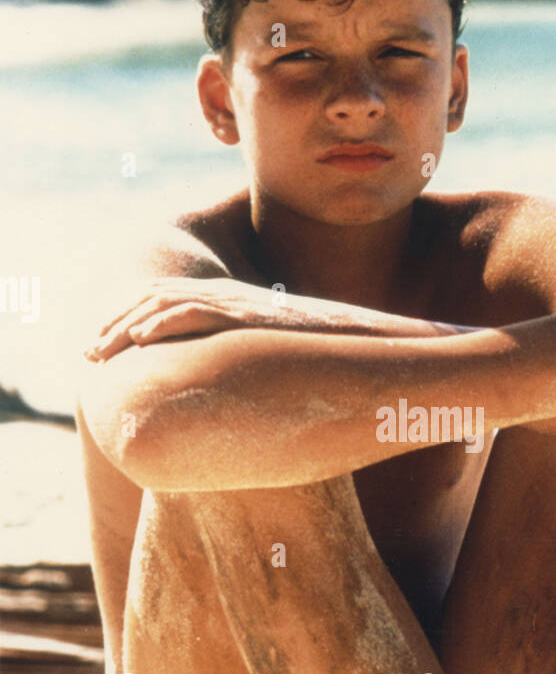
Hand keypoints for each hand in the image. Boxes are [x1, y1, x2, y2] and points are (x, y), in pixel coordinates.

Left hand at [86, 278, 293, 359]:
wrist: (347, 337)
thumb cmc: (306, 348)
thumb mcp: (260, 346)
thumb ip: (231, 351)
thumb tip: (212, 379)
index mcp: (222, 298)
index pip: (160, 297)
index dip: (125, 316)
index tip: (103, 342)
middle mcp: (221, 294)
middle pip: (151, 299)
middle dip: (114, 324)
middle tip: (90, 354)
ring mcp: (230, 302)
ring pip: (162, 305)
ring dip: (125, 327)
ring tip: (101, 353)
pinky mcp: (241, 317)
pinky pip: (193, 313)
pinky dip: (162, 324)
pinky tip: (140, 340)